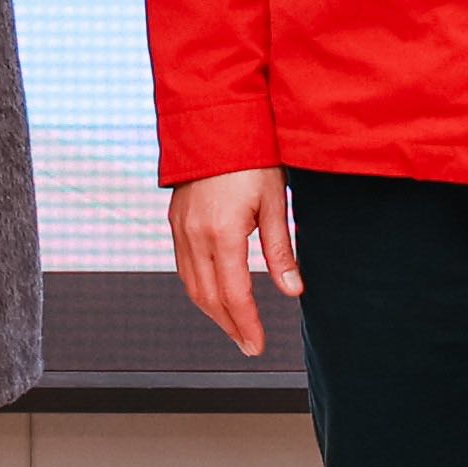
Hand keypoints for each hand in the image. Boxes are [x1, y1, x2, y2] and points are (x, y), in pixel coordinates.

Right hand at [171, 165, 298, 355]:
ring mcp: (180, 228)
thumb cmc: (249, 156)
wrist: (215, 121)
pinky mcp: (176, 221)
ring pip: (191, 285)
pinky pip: (183, 266)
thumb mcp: (273, 203)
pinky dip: (199, 288)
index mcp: (221, 233)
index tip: (257, 344)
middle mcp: (194, 235)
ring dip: (212, 311)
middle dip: (229, 325)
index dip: (246, 324)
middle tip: (248, 344)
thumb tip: (292, 289)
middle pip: (208, 298)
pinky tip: (214, 294)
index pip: (234, 294)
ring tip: (233, 326)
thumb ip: (280, 251)